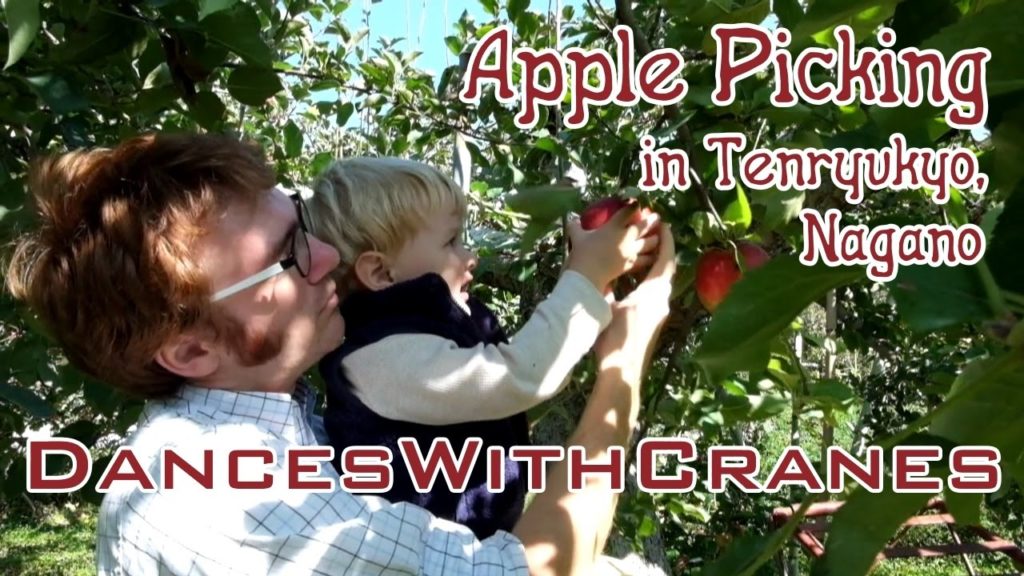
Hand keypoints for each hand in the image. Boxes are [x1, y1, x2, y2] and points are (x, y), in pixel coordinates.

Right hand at [565, 203, 660, 291]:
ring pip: (649, 243)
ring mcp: (631, 251)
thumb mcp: (577, 236)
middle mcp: (626, 236)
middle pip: (644, 226)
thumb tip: (572, 220)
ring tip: (658, 237)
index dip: (633, 206)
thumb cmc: (583, 252)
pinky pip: (645, 259)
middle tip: (657, 217)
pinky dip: (650, 257)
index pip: (627, 212)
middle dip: (651, 220)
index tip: (636, 202)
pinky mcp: (631, 264)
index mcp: (614, 226)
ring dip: (655, 238)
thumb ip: (575, 227)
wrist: (588, 274)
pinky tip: (653, 257)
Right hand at [593, 224, 675, 384]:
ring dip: (654, 266)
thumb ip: (608, 287)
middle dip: (661, 250)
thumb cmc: (615, 338)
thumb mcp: (608, 306)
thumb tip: (602, 272)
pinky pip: (655, 294)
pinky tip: (635, 281)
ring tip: (643, 253)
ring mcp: (660, 313)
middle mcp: (662, 300)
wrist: (622, 372)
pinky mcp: (654, 323)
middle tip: (652, 234)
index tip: (664, 223)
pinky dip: (649, 281)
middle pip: (665, 270)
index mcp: (653, 292)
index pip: (665, 259)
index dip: (666, 240)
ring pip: (661, 283)